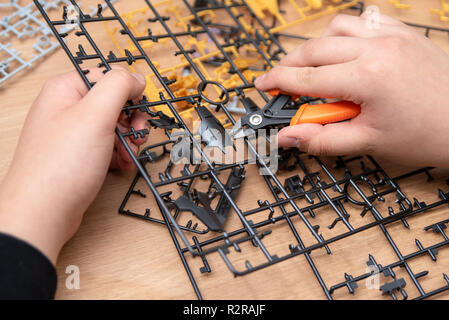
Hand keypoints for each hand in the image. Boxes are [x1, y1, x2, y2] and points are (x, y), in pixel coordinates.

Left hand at [0, 67, 146, 263]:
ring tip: (130, 154)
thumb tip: (135, 77)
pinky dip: (120, 154)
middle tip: (137, 134)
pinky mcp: (79, 156)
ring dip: (129, 139)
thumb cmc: (60, 166)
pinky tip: (123, 165)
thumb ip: (118, 87)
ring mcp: (73, 134)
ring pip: (113, 126)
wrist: (44, 212)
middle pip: (113, 102)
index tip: (140, 109)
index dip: (129, 91)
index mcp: (66, 91)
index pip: (107, 76)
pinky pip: (107, 146)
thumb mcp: (95, 115)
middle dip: (131, 119)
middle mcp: (67, 110)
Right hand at [255, 12, 448, 167]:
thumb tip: (288, 136)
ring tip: (314, 69)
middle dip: (291, 65)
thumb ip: (321, 138)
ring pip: (337, 27)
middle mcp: (378, 47)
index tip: (263, 85)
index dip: (278, 81)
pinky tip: (344, 52)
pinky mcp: (404, 33)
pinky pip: (365, 21)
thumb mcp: (368, 143)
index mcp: (368, 77)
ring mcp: (392, 36)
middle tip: (282, 83)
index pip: (306, 77)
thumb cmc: (427, 135)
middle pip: (315, 48)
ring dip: (317, 46)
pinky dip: (345, 34)